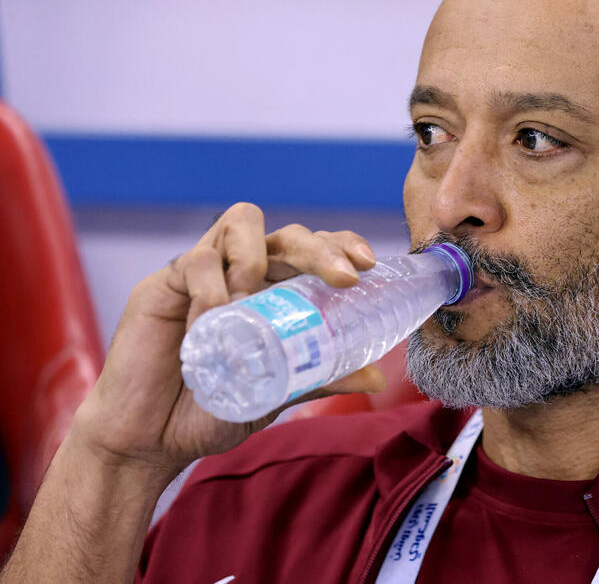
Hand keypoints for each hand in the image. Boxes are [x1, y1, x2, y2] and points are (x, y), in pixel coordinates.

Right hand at [71, 202, 385, 477]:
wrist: (152, 442)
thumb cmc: (214, 410)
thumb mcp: (278, 392)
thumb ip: (322, 377)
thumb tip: (379, 376)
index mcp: (275, 292)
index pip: (313, 249)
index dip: (341, 245)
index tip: (367, 265)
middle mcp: (243, 274)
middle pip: (287, 234)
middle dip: (320, 248)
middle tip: (343, 278)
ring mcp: (205, 274)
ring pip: (241, 224)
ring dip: (260, 256)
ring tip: (256, 299)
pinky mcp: (164, 283)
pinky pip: (196, 261)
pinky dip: (212, 285)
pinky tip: (214, 316)